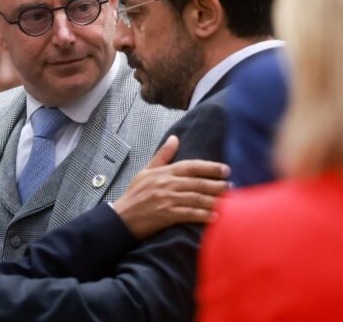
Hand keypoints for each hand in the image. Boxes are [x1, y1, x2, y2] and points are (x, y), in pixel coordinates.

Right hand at [113, 135, 229, 238]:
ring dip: (215, 200)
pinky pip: (190, 214)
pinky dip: (203, 215)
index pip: (191, 166)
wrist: (121, 217)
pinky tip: (215, 217)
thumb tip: (175, 138)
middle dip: (218, 184)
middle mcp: (167, 184)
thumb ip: (162, 155)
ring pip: (197, 198)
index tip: (226, 169)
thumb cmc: (134, 194)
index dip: (210, 167)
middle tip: (233, 186)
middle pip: (198, 183)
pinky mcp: (166, 215)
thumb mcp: (146, 171)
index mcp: (164, 172)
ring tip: (230, 202)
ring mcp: (167, 199)